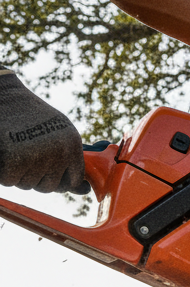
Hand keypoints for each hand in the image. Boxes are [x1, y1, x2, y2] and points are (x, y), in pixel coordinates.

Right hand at [0, 70, 85, 192]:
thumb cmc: (29, 115)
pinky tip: (4, 154)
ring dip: (18, 174)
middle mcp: (59, 152)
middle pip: (49, 187)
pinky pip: (10, 180)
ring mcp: (38, 156)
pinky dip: (4, 172)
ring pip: (28, 185)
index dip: (58, 180)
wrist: (3, 95)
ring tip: (15, 150)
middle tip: (25, 156)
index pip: (73, 181)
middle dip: (35, 177)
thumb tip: (83, 191)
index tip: (46, 171)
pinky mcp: (14, 159)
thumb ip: (69, 162)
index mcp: (73, 145)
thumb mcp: (58, 134)